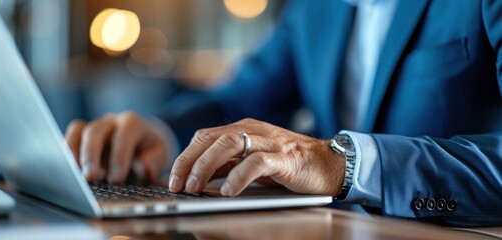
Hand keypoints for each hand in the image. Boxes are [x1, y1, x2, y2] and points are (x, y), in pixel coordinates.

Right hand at [65, 112, 167, 183]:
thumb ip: (154, 161)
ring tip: (75, 176)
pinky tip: (69, 171)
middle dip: (91, 156)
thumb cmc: (151, 149)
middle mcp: (112, 121)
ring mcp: (96, 125)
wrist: (144, 140)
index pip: (124, 134)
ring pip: (79, 130)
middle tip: (90, 178)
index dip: (119, 156)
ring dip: (74, 154)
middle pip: (96, 131)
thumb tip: (142, 167)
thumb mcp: (160, 154)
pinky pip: (72, 135)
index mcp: (133, 123)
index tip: (116, 179)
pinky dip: (68, 152)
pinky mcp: (83, 133)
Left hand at [168, 118, 344, 196]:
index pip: (204, 137)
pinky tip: (228, 191)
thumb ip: (229, 164)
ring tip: (195, 188)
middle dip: (189, 162)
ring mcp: (269, 142)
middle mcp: (252, 130)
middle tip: (178, 185)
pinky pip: (257, 162)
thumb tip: (199, 177)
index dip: (185, 157)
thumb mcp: (252, 162)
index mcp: (242, 129)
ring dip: (206, 166)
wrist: (331, 164)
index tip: (173, 179)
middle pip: (211, 138)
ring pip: (229, 144)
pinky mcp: (284, 157)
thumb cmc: (290, 165)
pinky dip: (238, 176)